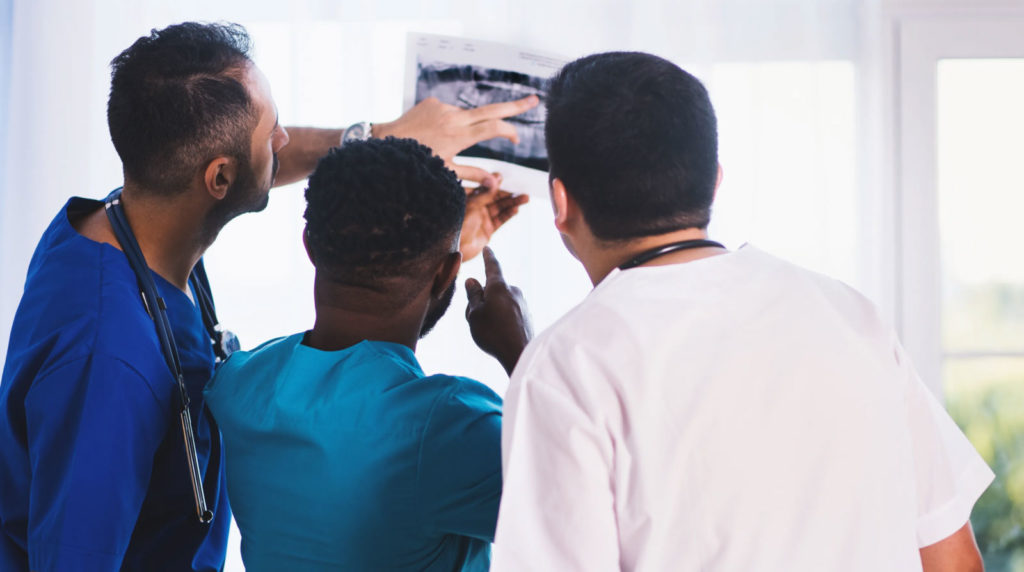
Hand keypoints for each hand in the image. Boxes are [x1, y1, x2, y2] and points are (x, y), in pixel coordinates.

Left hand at [374, 95, 539, 185]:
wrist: (385, 141)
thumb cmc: (416, 162)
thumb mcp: (445, 172)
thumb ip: (473, 175)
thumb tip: (497, 183)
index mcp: (458, 136)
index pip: (493, 127)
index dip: (509, 131)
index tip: (516, 139)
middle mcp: (454, 118)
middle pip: (492, 109)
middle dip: (515, 106)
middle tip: (535, 100)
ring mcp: (443, 107)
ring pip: (467, 115)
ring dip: (466, 127)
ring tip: (442, 143)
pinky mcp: (433, 102)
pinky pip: (450, 112)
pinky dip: (450, 123)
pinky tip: (433, 135)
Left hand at [460, 174, 528, 261]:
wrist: (454, 249)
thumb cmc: (457, 225)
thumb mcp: (472, 205)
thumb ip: (485, 193)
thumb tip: (497, 179)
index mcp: (468, 199)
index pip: (484, 188)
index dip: (494, 183)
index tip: (504, 177)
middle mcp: (476, 208)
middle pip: (495, 197)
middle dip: (508, 194)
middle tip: (521, 189)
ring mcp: (482, 219)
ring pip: (500, 208)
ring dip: (512, 203)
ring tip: (525, 198)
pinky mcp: (488, 230)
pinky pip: (500, 220)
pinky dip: (508, 214)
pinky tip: (516, 209)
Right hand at [465, 247, 532, 375]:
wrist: (520, 354)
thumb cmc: (493, 333)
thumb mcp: (474, 314)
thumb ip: (473, 295)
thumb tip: (472, 280)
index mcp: (499, 287)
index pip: (493, 267)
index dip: (488, 258)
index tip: (488, 249)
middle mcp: (514, 291)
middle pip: (493, 290)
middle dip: (482, 299)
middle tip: (473, 318)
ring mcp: (522, 303)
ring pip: (501, 302)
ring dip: (492, 311)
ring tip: (487, 330)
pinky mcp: (527, 316)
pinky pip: (509, 312)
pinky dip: (502, 319)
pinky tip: (500, 335)